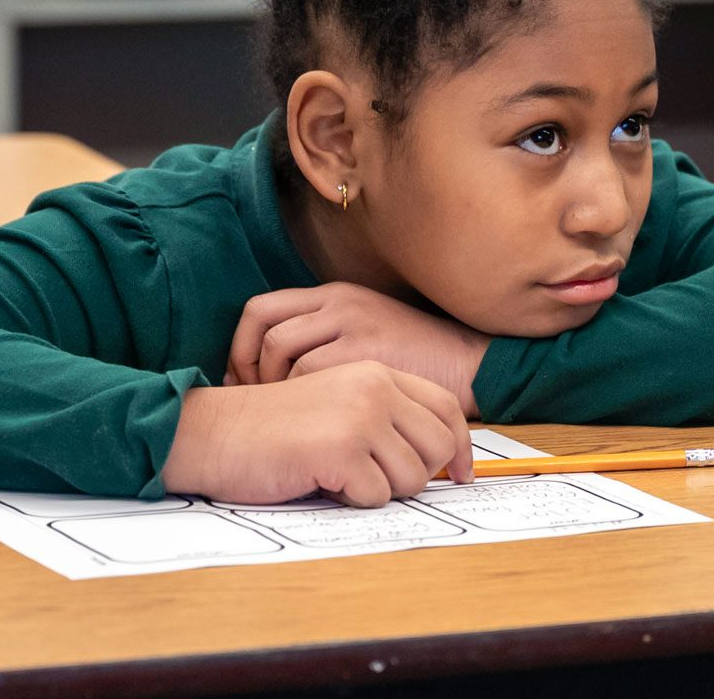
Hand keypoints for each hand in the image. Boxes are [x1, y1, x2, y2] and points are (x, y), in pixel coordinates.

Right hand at [161, 362, 473, 506]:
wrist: (216, 432)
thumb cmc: (274, 427)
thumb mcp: (337, 402)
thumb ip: (384, 416)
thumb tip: (440, 460)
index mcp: (376, 372)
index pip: (446, 409)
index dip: (461, 448)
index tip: (461, 475)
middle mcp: (374, 387)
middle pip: (438, 449)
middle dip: (414, 476)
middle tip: (375, 479)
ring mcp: (360, 416)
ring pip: (412, 479)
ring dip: (379, 490)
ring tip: (340, 475)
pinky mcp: (341, 449)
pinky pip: (376, 497)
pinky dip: (352, 500)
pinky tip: (322, 480)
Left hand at [227, 283, 490, 416]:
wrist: (472, 364)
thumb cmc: (419, 361)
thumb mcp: (368, 335)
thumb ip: (328, 341)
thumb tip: (278, 372)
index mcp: (336, 296)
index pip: (262, 308)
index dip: (241, 346)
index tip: (242, 380)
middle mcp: (339, 301)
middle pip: (261, 323)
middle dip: (245, 365)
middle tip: (251, 399)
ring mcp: (353, 322)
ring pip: (281, 348)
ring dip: (272, 384)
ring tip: (284, 411)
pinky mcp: (367, 349)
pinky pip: (309, 372)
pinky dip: (301, 399)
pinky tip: (311, 417)